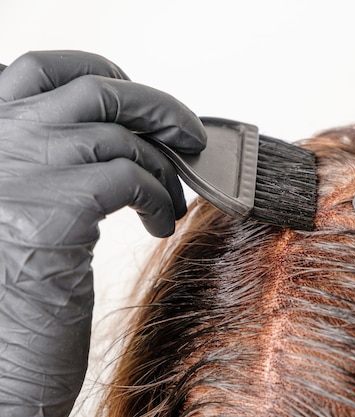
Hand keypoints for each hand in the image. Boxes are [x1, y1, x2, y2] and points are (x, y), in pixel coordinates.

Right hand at [0, 51, 205, 415]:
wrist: (4, 350)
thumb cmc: (19, 275)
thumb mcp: (30, 195)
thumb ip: (61, 152)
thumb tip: (133, 127)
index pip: (43, 68)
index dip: (101, 73)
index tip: (136, 99)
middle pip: (98, 91)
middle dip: (159, 109)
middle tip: (190, 136)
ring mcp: (24, 169)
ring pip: (125, 139)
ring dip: (164, 170)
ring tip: (169, 202)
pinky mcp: (57, 208)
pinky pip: (133, 178)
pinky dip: (159, 198)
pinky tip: (159, 224)